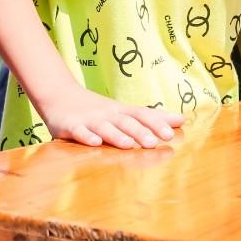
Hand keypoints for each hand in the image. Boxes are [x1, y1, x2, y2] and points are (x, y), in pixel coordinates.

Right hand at [37, 84, 183, 148]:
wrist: (59, 95)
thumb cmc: (98, 108)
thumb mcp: (124, 111)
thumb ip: (151, 117)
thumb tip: (181, 120)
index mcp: (121, 111)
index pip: (141, 115)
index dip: (155, 124)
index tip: (171, 134)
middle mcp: (107, 114)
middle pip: (126, 122)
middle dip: (140, 132)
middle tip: (154, 143)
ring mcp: (89, 120)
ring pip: (104, 127)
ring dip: (117, 135)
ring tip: (129, 145)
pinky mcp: (70, 126)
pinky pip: (79, 132)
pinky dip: (87, 137)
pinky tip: (95, 143)